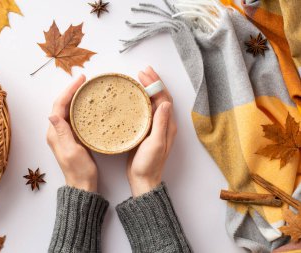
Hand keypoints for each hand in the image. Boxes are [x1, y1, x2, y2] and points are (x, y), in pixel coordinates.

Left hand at [47, 75, 97, 191]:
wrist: (82, 185)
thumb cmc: (79, 171)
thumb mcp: (71, 151)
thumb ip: (62, 132)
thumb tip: (52, 114)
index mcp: (54, 133)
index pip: (59, 106)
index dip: (68, 91)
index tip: (79, 80)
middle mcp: (57, 131)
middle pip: (62, 105)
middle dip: (71, 90)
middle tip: (84, 79)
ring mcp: (64, 134)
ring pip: (68, 110)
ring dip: (75, 97)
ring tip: (86, 87)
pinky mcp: (72, 137)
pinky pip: (74, 117)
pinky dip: (79, 107)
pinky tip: (87, 104)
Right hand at [127, 66, 176, 196]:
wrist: (143, 180)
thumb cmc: (149, 164)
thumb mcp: (155, 143)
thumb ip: (160, 123)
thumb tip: (165, 101)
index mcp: (168, 125)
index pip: (164, 98)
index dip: (156, 84)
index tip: (146, 73)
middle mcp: (163, 124)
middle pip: (159, 98)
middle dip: (152, 83)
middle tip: (142, 71)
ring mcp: (154, 127)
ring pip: (152, 103)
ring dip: (146, 90)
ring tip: (138, 79)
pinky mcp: (145, 131)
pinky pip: (144, 111)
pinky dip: (139, 101)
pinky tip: (132, 98)